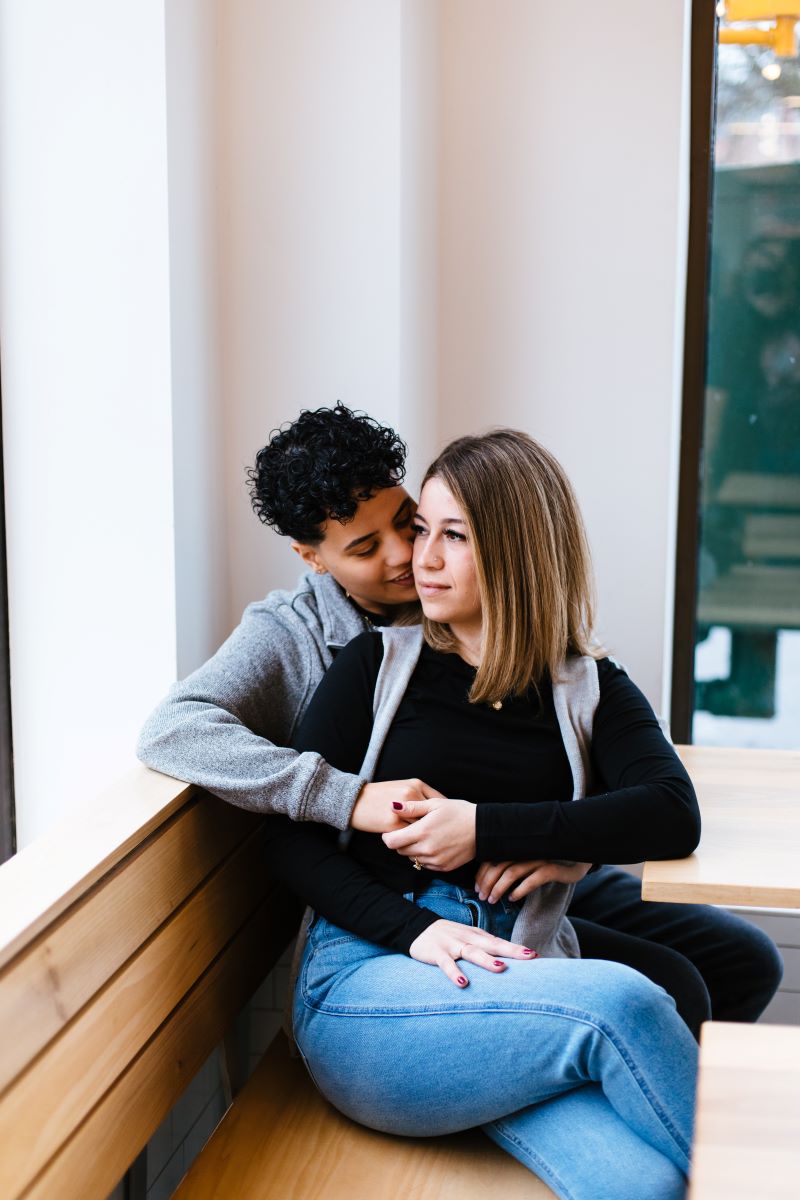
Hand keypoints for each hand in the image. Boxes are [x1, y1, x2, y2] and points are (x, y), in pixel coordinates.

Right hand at [350, 779, 444, 833]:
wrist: (355, 800)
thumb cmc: (380, 795)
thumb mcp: (402, 786)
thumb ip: (420, 795)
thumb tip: (438, 808)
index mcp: (416, 784)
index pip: (439, 800)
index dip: (444, 814)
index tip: (448, 823)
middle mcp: (411, 794)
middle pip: (433, 815)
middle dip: (438, 826)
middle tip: (444, 836)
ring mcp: (403, 809)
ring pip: (422, 826)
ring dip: (427, 835)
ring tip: (432, 842)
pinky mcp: (393, 823)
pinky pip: (410, 835)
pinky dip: (414, 840)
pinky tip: (417, 844)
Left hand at [382, 797, 476, 871]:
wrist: (482, 829)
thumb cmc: (458, 812)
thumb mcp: (435, 804)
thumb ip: (412, 807)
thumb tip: (392, 807)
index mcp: (422, 832)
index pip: (392, 842)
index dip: (388, 837)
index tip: (392, 831)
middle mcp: (427, 849)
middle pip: (400, 851)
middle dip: (400, 842)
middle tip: (409, 831)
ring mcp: (435, 861)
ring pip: (412, 859)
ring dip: (412, 850)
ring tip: (424, 837)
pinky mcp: (443, 868)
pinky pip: (425, 865)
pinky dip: (424, 856)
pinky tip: (433, 845)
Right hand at [409, 918, 537, 985]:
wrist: (417, 927)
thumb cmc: (448, 937)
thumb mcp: (468, 939)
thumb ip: (485, 948)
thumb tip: (507, 962)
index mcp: (477, 936)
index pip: (500, 942)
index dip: (517, 949)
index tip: (536, 955)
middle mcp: (468, 938)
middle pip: (492, 944)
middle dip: (512, 950)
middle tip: (530, 957)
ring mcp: (453, 945)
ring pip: (472, 952)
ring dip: (486, 960)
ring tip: (501, 968)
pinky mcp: (437, 953)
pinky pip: (447, 964)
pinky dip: (455, 973)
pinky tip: (463, 983)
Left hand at [475, 859, 592, 903]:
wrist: (578, 858)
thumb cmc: (548, 862)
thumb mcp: (527, 863)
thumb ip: (511, 866)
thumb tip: (488, 882)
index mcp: (516, 847)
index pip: (492, 858)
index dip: (481, 874)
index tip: (476, 888)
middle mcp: (525, 851)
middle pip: (499, 865)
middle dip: (487, 883)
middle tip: (482, 898)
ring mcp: (538, 859)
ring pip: (512, 871)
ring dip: (499, 888)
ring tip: (493, 901)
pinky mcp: (551, 868)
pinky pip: (532, 879)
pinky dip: (520, 890)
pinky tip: (512, 899)